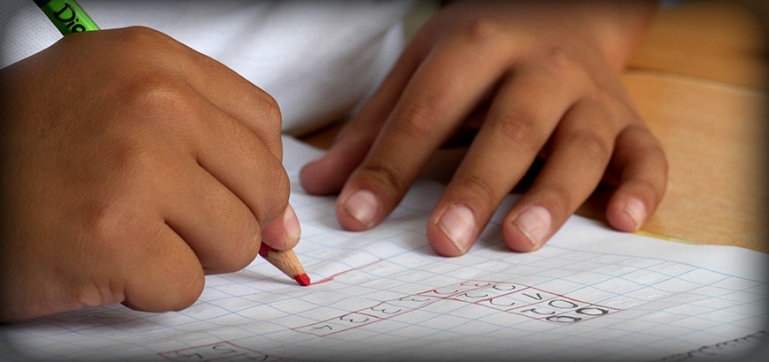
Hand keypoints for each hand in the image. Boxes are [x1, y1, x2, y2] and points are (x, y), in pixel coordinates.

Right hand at [0, 27, 296, 321]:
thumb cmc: (33, 149)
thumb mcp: (119, 106)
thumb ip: (211, 148)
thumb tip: (285, 225)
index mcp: (155, 62)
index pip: (264, 124)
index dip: (253, 171)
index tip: (228, 193)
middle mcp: (152, 103)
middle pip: (264, 187)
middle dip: (227, 220)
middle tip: (167, 220)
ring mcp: (135, 168)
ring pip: (236, 241)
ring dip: (190, 255)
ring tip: (132, 235)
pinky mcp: (114, 237)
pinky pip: (187, 286)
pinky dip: (151, 289)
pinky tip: (106, 262)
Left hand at [300, 1, 665, 255]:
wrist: (562, 10)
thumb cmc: (482, 48)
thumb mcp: (423, 67)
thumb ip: (375, 127)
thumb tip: (322, 186)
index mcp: (477, 45)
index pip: (427, 110)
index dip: (390, 165)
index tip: (357, 216)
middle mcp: (540, 67)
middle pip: (510, 127)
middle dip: (476, 186)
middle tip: (444, 241)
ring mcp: (590, 94)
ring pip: (580, 145)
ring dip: (553, 194)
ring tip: (519, 239)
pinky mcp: (628, 119)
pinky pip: (646, 154)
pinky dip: (642, 188)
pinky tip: (624, 221)